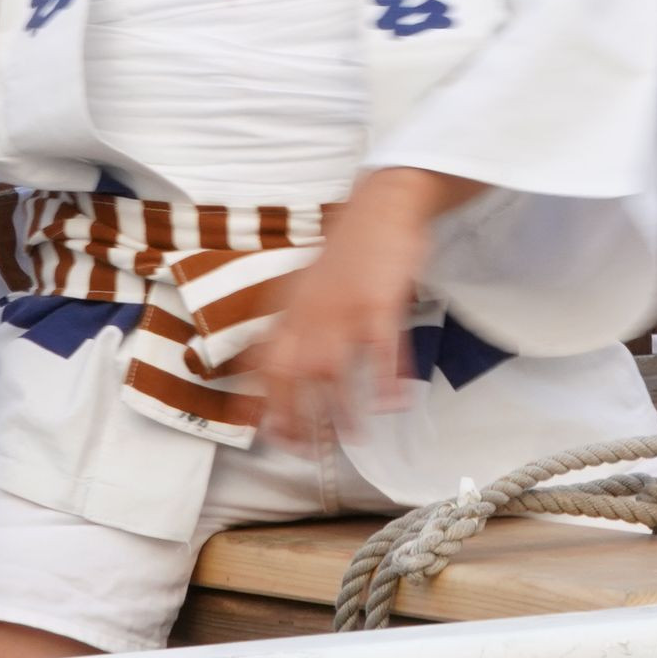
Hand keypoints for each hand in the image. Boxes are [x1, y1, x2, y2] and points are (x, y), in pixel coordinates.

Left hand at [245, 168, 453, 449]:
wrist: (381, 205)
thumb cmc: (346, 250)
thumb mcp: (305, 284)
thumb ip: (292, 323)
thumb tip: (277, 367)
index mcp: (288, 309)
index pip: (264, 367)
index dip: (262, 404)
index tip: (266, 437)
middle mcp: (309, 314)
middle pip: (294, 378)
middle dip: (297, 419)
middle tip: (306, 452)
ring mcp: (344, 309)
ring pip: (334, 372)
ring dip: (341, 411)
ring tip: (352, 438)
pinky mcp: (380, 302)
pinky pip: (382, 349)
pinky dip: (387, 380)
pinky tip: (394, 404)